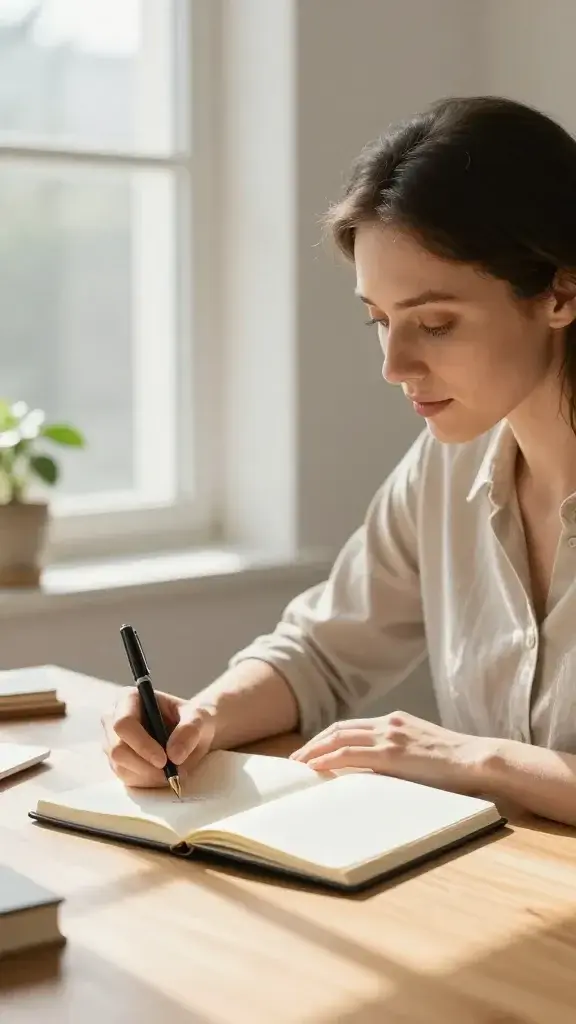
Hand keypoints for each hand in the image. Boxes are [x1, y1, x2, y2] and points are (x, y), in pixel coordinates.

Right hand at [102, 688, 215, 787]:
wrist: (191, 735)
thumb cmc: (191, 720)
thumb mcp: (199, 719)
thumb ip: (189, 730)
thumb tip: (174, 754)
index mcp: (130, 699)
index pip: (123, 724)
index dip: (141, 744)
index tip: (164, 760)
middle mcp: (114, 719)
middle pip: (117, 749)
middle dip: (146, 765)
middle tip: (172, 772)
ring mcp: (112, 742)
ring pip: (121, 767)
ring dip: (149, 775)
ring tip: (173, 771)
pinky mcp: (117, 762)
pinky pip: (126, 778)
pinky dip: (147, 781)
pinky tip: (163, 773)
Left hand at [290, 711, 492, 794]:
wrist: (477, 758)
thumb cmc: (456, 763)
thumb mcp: (422, 751)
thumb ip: (400, 754)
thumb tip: (379, 770)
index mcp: (396, 720)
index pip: (352, 726)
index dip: (328, 737)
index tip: (312, 750)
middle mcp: (389, 723)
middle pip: (339, 729)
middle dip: (314, 743)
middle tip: (296, 759)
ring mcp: (390, 736)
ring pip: (340, 738)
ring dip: (315, 751)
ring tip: (299, 765)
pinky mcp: (392, 753)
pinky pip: (351, 754)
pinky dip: (330, 759)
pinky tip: (317, 768)